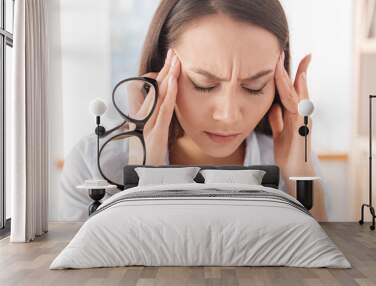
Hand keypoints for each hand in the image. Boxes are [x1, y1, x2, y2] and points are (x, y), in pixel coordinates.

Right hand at [129, 49, 180, 164]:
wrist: (142, 175)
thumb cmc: (147, 156)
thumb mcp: (153, 135)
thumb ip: (157, 120)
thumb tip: (165, 107)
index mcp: (146, 115)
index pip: (156, 91)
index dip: (164, 75)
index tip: (172, 60)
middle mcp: (146, 116)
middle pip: (157, 89)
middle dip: (167, 69)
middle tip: (174, 52)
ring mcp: (150, 123)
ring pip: (160, 96)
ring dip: (168, 77)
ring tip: (175, 60)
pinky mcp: (156, 132)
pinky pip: (163, 110)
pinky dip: (169, 95)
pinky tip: (174, 82)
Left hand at [269, 51, 311, 171]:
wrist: (295, 172)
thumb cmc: (289, 153)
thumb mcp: (279, 132)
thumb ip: (277, 118)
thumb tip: (273, 106)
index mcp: (293, 114)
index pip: (291, 90)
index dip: (288, 74)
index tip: (282, 58)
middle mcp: (300, 114)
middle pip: (296, 87)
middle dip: (291, 69)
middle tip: (284, 50)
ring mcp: (302, 120)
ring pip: (296, 95)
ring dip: (290, 77)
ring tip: (283, 62)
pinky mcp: (300, 128)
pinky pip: (298, 108)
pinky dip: (297, 94)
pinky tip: (297, 82)